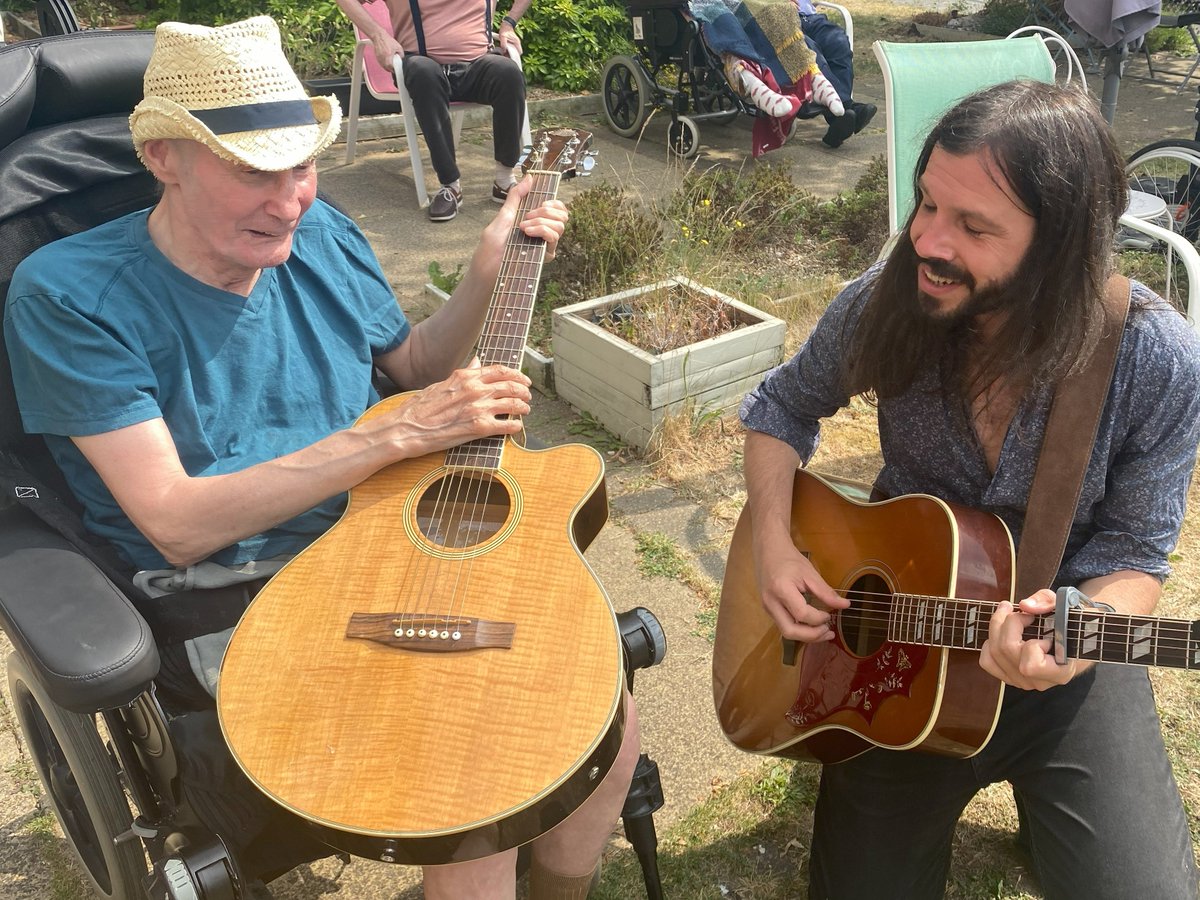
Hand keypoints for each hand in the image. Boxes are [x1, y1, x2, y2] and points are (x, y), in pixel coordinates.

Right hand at [371, 360, 530, 456]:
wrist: (406, 428)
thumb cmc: (419, 408)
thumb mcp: (441, 383)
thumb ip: (463, 373)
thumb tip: (477, 361)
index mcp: (465, 377)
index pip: (499, 370)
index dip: (516, 374)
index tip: (524, 380)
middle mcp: (475, 389)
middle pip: (510, 386)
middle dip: (524, 391)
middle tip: (528, 396)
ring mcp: (478, 408)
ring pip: (512, 404)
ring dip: (523, 407)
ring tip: (525, 410)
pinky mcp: (478, 427)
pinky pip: (506, 425)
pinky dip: (515, 426)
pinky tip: (517, 428)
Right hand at [372, 35, 404, 70]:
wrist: (379, 36)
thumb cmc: (388, 41)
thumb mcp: (398, 47)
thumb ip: (401, 55)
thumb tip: (401, 60)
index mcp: (388, 57)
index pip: (391, 68)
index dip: (395, 70)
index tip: (397, 70)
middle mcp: (383, 59)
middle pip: (387, 69)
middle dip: (391, 69)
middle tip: (394, 66)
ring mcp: (379, 58)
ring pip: (384, 67)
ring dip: (387, 67)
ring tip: (391, 63)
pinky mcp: (377, 57)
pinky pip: (381, 63)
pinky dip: (384, 63)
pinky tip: (387, 60)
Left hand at [480, 178, 568, 262]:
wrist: (486, 267)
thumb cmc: (492, 245)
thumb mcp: (504, 215)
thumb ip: (517, 196)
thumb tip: (529, 177)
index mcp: (536, 222)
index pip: (558, 208)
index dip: (554, 202)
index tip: (541, 201)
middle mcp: (544, 233)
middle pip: (563, 215)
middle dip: (546, 211)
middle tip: (527, 216)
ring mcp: (545, 245)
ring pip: (560, 226)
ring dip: (541, 222)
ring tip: (523, 227)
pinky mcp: (545, 256)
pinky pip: (554, 238)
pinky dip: (542, 230)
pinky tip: (527, 233)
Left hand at [498, 22, 522, 55]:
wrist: (506, 25)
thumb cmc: (505, 30)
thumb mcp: (503, 37)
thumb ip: (503, 44)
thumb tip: (504, 51)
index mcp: (516, 42)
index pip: (519, 52)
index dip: (516, 56)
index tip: (511, 57)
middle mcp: (517, 43)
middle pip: (517, 53)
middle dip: (512, 55)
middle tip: (506, 56)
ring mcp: (516, 43)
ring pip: (515, 51)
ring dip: (510, 53)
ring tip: (505, 53)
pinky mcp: (513, 43)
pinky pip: (513, 49)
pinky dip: (509, 51)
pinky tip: (505, 50)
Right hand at [756, 544, 848, 642]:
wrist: (768, 550)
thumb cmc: (789, 559)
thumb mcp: (810, 573)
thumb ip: (826, 592)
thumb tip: (845, 605)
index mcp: (781, 590)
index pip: (802, 614)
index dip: (819, 619)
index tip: (830, 614)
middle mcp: (771, 602)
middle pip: (790, 631)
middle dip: (811, 636)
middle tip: (829, 632)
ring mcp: (767, 607)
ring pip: (786, 631)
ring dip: (806, 636)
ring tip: (823, 631)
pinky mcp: (769, 609)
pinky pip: (785, 625)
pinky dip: (800, 629)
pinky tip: (812, 625)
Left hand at [979, 589, 1091, 689]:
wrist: (1073, 641)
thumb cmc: (1070, 623)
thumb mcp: (1067, 606)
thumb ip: (1048, 602)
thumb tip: (1025, 606)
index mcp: (1060, 672)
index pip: (1031, 665)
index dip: (1032, 644)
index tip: (1044, 631)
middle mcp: (1040, 681)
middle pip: (1007, 650)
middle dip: (1009, 622)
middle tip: (1015, 608)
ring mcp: (1023, 682)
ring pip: (994, 653)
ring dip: (997, 627)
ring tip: (1007, 612)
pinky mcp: (1010, 677)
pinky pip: (987, 661)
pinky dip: (990, 643)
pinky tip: (1001, 632)